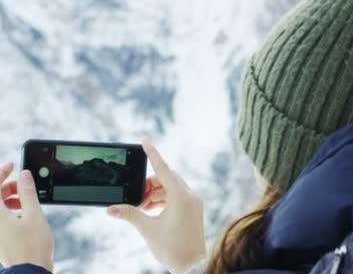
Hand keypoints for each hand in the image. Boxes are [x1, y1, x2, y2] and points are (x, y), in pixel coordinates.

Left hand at [0, 163, 53, 271]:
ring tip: (28, 201)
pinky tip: (26, 213)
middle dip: (8, 186)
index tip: (13, 165)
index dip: (2, 172)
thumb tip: (24, 175)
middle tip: (24, 184)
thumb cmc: (32, 246)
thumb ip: (28, 192)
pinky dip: (10, 210)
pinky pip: (0, 217)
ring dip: (10, 198)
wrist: (30, 271)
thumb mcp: (35, 214)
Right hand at [107, 139, 205, 273]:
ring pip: (171, 188)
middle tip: (135, 195)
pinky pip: (177, 197)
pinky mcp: (194, 211)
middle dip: (149, 183)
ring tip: (141, 206)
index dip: (153, 154)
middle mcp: (190, 196)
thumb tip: (110, 208)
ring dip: (155, 193)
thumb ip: (130, 214)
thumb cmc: (173, 248)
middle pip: (167, 179)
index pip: (163, 169)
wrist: (192, 266)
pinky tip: (151, 209)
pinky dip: (163, 200)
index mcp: (181, 196)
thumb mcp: (148, 229)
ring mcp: (194, 203)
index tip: (145, 140)